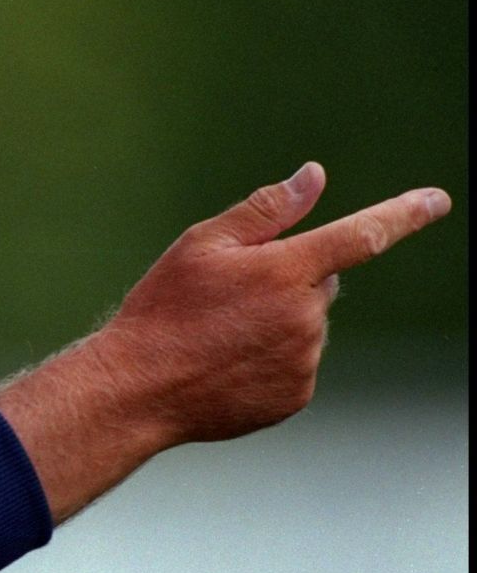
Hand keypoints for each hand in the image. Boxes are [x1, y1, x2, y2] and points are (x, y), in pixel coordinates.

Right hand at [0, 164, 449, 521]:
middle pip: (319, 285)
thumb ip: (265, 210)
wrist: (136, 389)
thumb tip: (313, 177)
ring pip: (307, 327)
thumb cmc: (161, 311)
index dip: (403, 214)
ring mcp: (305, 359)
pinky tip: (226, 364)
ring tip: (218, 338)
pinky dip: (270, 360)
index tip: (436, 201)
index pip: (361, 235)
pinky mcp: (296, 395)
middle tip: (226, 299)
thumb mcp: (201, 246)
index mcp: (286, 270)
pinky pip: (297, 365)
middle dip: (287, 282)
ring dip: (276, 324)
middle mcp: (306, 316)